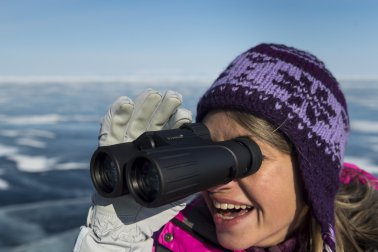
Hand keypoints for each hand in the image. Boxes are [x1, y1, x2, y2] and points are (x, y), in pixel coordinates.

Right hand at [78, 89, 192, 249]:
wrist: (125, 225)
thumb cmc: (150, 209)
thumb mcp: (175, 197)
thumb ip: (190, 186)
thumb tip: (211, 176)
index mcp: (158, 151)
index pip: (169, 132)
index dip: (176, 121)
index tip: (185, 113)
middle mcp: (142, 144)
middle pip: (152, 121)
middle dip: (163, 108)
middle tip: (173, 98)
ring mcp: (125, 144)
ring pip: (134, 120)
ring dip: (143, 106)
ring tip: (152, 95)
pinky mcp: (108, 148)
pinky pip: (110, 130)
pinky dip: (116, 115)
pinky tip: (125, 103)